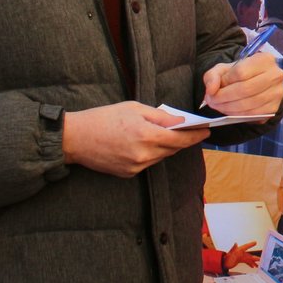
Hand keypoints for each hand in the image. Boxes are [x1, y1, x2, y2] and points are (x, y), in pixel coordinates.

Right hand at [62, 102, 203, 177]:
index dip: (196, 136)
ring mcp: (136, 167)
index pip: (181, 138)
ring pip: (161, 157)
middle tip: (189, 131)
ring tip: (163, 134)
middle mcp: (144, 154)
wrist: (75, 138)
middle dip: (181, 140)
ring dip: (165, 147)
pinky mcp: (128, 174)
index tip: (207, 132)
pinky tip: (143, 144)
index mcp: (147, 135)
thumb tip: (180, 122)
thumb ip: (160, 116)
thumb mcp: (134, 108)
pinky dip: (151, 154)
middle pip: (173, 149)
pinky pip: (147, 163)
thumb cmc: (103, 118)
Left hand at [203, 52, 282, 116]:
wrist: (257, 83)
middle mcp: (276, 75)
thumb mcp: (224, 69)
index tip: (215, 88)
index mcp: (265, 59)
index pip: (241, 72)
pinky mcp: (274, 107)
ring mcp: (277, 92)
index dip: (224, 82)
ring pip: (249, 103)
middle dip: (224, 97)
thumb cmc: (239, 74)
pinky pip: (253, 114)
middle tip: (212, 101)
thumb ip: (213, 76)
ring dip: (229, 108)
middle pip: (245, 89)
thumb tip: (211, 90)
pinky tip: (230, 112)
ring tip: (218, 106)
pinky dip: (238, 115)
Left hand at [223, 241, 259, 270]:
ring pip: (249, 259)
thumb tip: (235, 243)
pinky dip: (250, 263)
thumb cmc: (226, 258)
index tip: (255, 242)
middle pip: (249, 255)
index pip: (246, 246)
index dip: (250, 244)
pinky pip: (247, 261)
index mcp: (239, 250)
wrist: (223, 263)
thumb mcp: (230, 254)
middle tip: (259, 259)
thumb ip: (233, 248)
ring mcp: (241, 257)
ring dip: (253, 262)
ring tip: (258, 265)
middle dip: (254, 257)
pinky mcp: (240, 260)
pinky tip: (253, 266)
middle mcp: (241, 253)